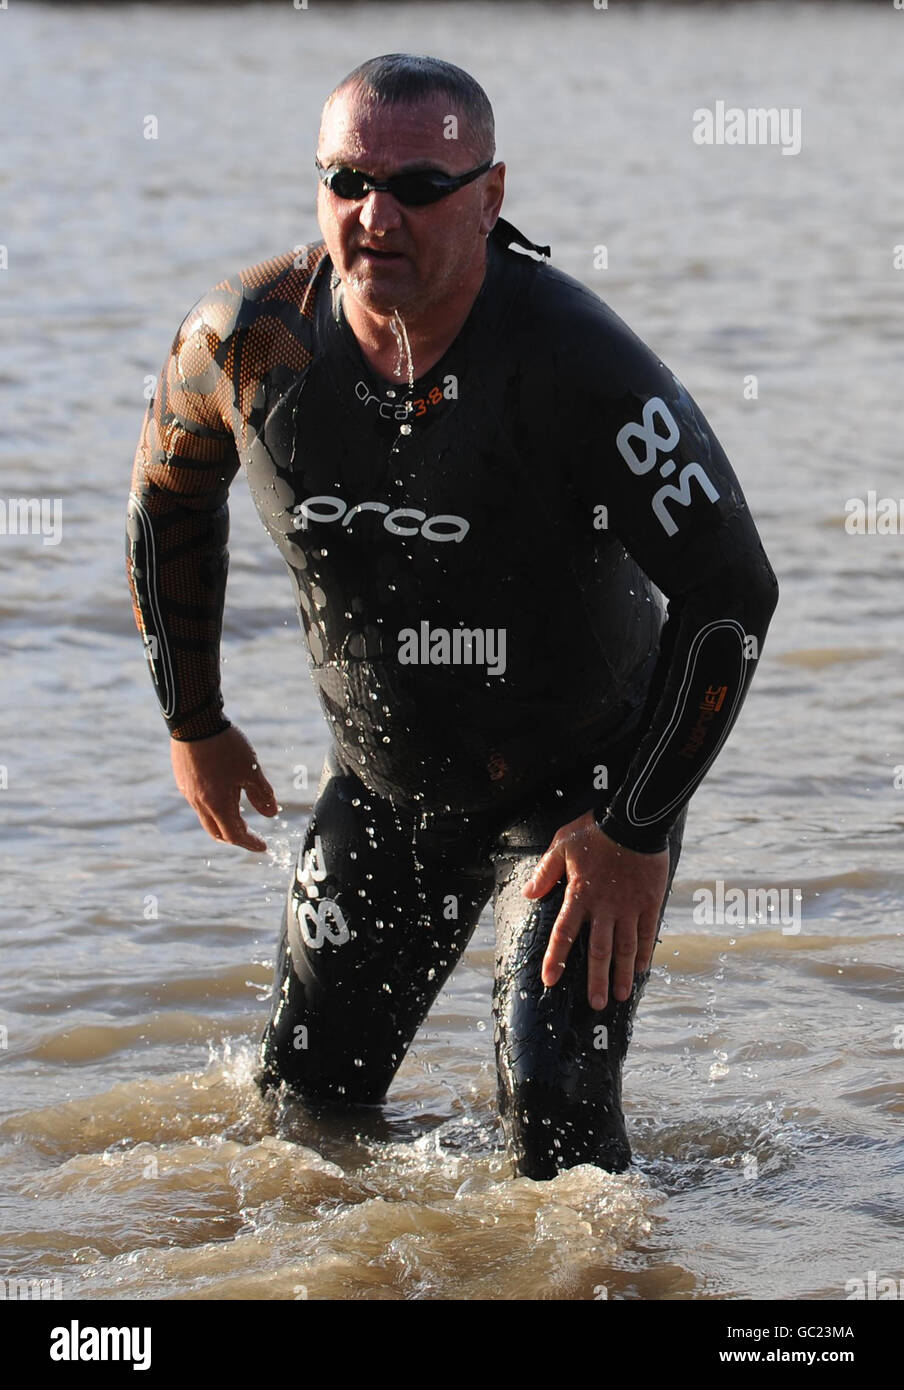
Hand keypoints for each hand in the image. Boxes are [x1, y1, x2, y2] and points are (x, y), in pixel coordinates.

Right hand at [170, 725, 277, 850]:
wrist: (194, 721)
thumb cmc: (226, 746)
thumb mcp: (251, 769)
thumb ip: (261, 794)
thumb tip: (270, 815)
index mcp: (218, 805)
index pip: (235, 835)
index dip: (250, 843)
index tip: (263, 847)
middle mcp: (199, 804)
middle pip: (217, 832)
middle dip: (235, 837)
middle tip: (250, 836)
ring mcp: (188, 792)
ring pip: (206, 817)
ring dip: (223, 821)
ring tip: (238, 815)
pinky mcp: (182, 779)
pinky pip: (197, 802)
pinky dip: (212, 807)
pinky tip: (221, 793)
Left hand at [522, 811, 669, 1009]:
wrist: (633, 820)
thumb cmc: (594, 831)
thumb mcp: (561, 845)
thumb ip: (546, 872)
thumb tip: (529, 894)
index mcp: (580, 895)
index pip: (564, 933)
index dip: (556, 958)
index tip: (551, 980)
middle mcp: (604, 907)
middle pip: (598, 950)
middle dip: (595, 980)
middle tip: (594, 1004)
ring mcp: (629, 907)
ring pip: (625, 947)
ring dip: (620, 973)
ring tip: (619, 996)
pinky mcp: (649, 902)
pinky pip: (647, 932)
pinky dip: (644, 952)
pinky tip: (641, 970)